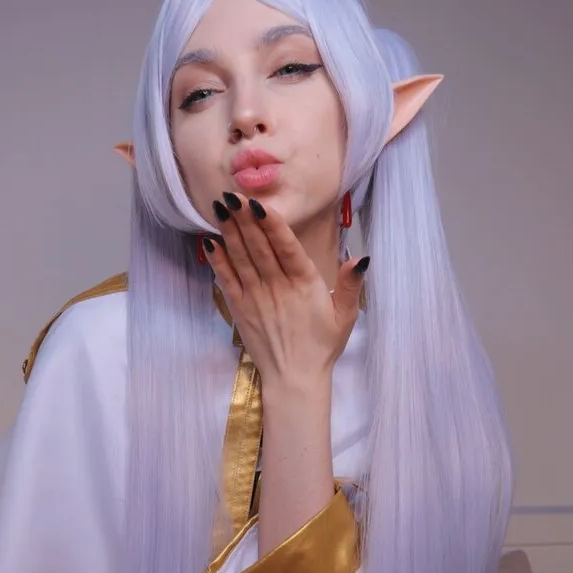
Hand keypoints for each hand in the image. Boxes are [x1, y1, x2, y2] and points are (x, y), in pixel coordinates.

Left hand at [203, 192, 367, 388]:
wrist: (294, 379)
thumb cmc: (321, 347)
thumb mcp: (345, 316)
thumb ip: (351, 285)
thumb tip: (361, 257)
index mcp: (305, 285)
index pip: (287, 248)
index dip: (272, 224)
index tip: (259, 203)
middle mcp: (278, 288)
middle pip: (259, 247)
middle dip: (245, 218)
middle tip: (232, 193)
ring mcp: (256, 298)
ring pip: (241, 259)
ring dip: (230, 232)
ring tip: (220, 207)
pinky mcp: (241, 310)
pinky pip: (227, 280)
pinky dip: (218, 261)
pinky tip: (211, 241)